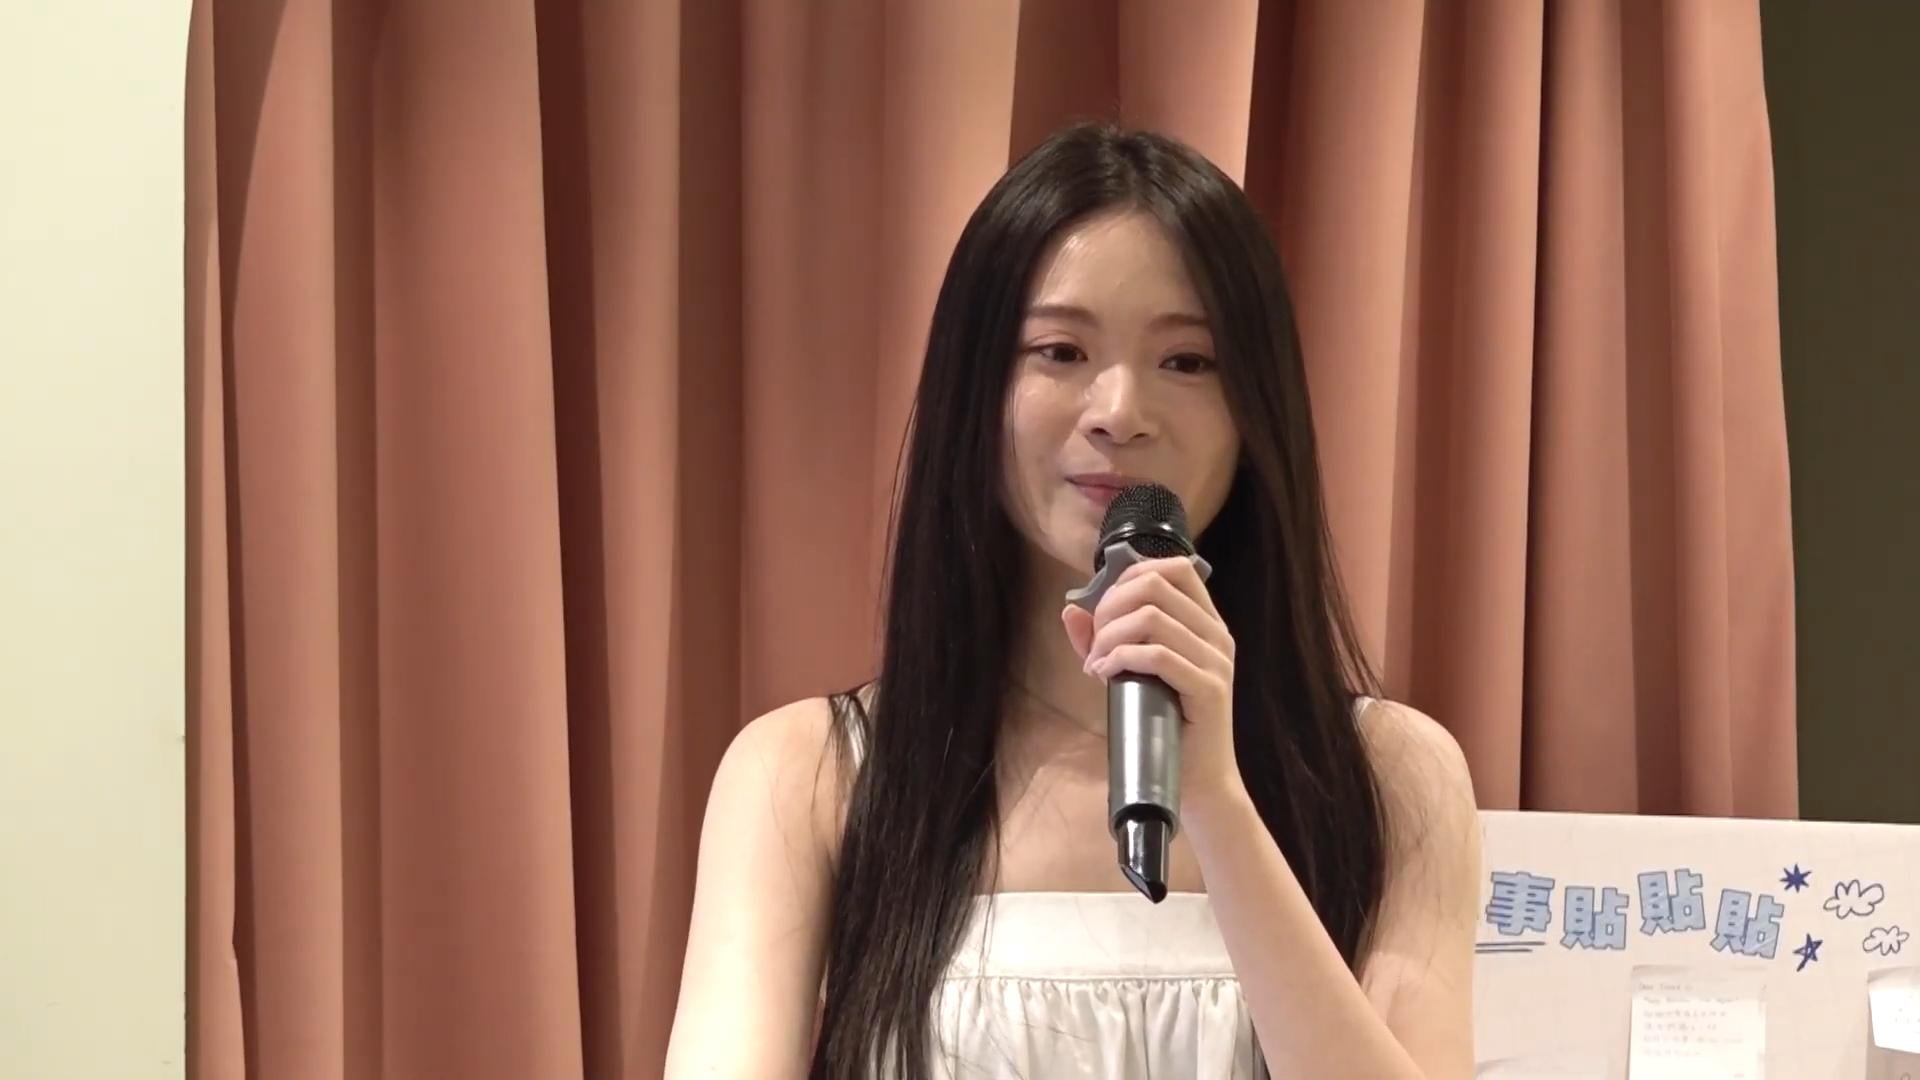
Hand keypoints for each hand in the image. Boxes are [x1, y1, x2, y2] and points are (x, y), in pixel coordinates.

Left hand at [1060, 555, 1246, 823]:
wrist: (1198, 782)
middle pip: (1156, 585)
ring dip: (1110, 636)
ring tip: (1096, 663)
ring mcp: (1216, 661)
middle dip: (1112, 607)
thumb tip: (1070, 609)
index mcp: (1207, 624)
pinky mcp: (1208, 690)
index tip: (1104, 609)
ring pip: (1152, 617)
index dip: (1131, 575)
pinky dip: (1120, 658)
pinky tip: (1104, 675)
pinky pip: (1158, 656)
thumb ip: (1103, 640)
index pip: (1176, 568)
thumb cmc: (1164, 726)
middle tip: (1095, 642)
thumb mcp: (1131, 674)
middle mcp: (1217, 635)